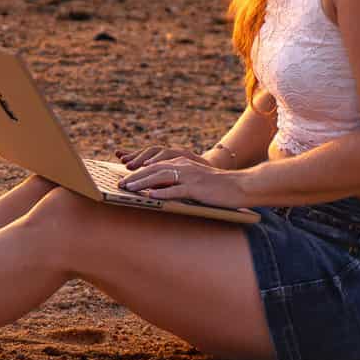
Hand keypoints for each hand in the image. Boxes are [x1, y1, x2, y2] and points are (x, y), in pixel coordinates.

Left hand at [115, 147, 250, 207]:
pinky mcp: (196, 188)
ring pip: (160, 177)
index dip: (138, 172)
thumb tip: (158, 190)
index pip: (155, 166)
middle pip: (153, 169)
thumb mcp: (194, 181)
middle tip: (120, 185)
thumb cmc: (217, 187)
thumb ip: (177, 182)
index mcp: (182, 163)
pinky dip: (162, 193)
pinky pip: (176, 190)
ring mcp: (189, 177)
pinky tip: (150, 196)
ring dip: (142, 183)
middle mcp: (183, 166)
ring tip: (129, 189)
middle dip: (135, 177)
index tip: (124, 179)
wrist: (240, 186)